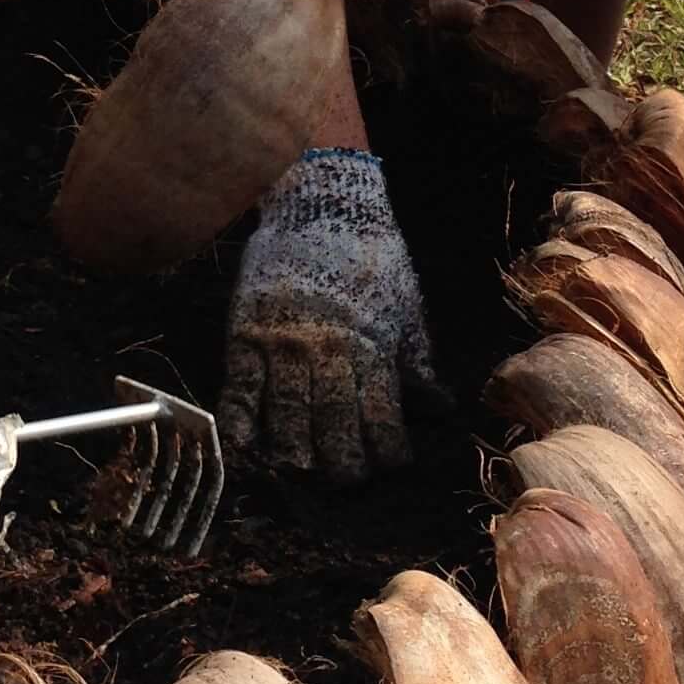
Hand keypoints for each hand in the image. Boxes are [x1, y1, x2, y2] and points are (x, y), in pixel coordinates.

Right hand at [220, 148, 442, 480]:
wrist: (321, 204)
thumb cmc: (370, 256)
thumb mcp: (405, 305)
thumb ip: (417, 361)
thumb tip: (442, 408)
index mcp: (371, 347)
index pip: (381, 418)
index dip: (387, 452)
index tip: (390, 463)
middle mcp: (327, 353)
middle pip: (333, 427)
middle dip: (343, 464)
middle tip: (347, 479)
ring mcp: (283, 345)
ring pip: (287, 417)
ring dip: (296, 453)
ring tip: (303, 468)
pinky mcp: (247, 334)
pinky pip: (241, 390)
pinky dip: (243, 423)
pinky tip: (249, 446)